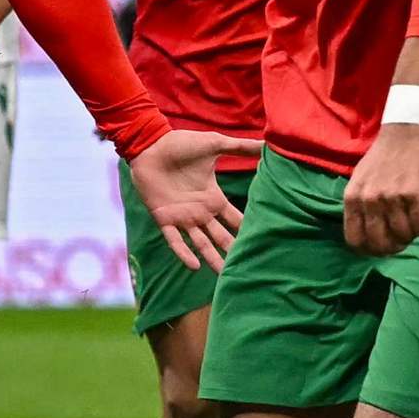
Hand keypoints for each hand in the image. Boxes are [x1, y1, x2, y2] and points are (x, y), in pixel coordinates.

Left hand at [125, 129, 257, 269]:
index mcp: (214, 198)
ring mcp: (182, 217)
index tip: (267, 244)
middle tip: (252, 268)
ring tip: (225, 275)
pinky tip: (195, 266)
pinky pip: (175, 240)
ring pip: (201, 243)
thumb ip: (241, 147)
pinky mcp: (164, 218)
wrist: (149, 144)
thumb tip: (269, 142)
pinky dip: (184, 253)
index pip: (236, 220)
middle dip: (234, 252)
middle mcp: (200, 212)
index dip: (249, 230)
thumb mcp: (215, 145)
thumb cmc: (180, 144)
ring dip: (213, 258)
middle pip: (222, 237)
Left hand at [342, 122, 418, 255]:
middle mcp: (369, 200)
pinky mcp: (416, 194)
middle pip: (379, 243)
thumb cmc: (385, 156)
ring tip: (417, 224)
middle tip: (404, 240)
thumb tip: (367, 235)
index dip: (370, 251)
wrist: (407, 130)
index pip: (354, 240)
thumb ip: (361, 205)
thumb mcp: (361, 180)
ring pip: (403, 236)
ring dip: (413, 236)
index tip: (382, 248)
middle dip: (393, 247)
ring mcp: (392, 197)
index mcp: (352, 197)